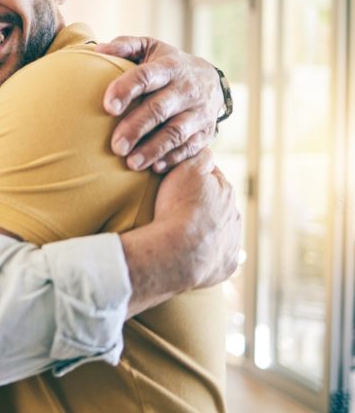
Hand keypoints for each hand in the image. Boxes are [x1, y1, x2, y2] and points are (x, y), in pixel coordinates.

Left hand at [95, 36, 222, 171]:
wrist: (210, 81)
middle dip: (136, 128)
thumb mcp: (151, 49)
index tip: (108, 107)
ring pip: (176, 132)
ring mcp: (198, 112)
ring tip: (131, 163)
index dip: (126, 90)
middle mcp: (186, 89)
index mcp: (169, 67)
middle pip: (159, 109)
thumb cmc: (167, 66)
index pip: (146, 76)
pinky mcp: (206, 132)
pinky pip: (191, 148)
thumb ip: (126, 46)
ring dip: (153, 149)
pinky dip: (173, 159)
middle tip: (115, 146)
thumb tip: (98, 49)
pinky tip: (155, 169)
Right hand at [154, 148, 240, 289]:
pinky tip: (189, 253)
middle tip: (176, 208)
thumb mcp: (185, 170)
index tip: (178, 182)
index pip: (212, 177)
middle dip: (202, 204)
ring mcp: (232, 242)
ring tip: (181, 233)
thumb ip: (199, 156)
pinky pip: (216, 256)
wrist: (177, 253)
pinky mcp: (227, 264)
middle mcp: (235, 216)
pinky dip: (205, 253)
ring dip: (205, 229)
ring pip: (219, 230)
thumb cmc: (178, 209)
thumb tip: (206, 148)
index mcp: (226, 191)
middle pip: (217, 205)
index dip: (194, 177)